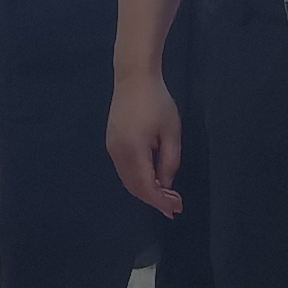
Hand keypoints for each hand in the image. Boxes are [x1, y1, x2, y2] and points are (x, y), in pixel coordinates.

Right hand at [106, 65, 183, 214]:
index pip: (146, 186)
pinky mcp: (111, 142)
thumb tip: (165, 184)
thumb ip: (170, 161)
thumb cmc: (157, 102)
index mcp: (133, 151)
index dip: (161, 201)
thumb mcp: (171, 132)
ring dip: (145, 191)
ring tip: (165, 195)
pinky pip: (124, 170)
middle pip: (134, 187)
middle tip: (174, 205)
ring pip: (127, 180)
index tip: (176, 210)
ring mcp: (112, 148)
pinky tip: (151, 179)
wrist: (134, 78)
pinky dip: (137, 180)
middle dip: (154, 199)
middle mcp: (118, 153)